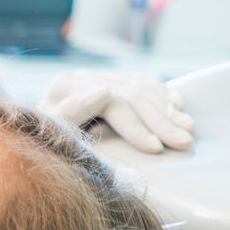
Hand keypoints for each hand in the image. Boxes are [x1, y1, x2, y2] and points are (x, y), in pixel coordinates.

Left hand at [40, 70, 195, 152]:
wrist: (42, 152)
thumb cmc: (47, 151)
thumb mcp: (52, 139)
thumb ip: (69, 116)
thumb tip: (104, 91)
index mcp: (65, 86)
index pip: (111, 101)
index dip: (136, 126)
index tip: (156, 149)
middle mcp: (81, 77)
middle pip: (131, 94)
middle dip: (160, 121)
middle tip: (184, 144)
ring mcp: (98, 77)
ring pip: (143, 87)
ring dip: (168, 110)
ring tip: (188, 131)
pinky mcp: (112, 83)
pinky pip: (145, 82)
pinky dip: (165, 95)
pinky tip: (179, 108)